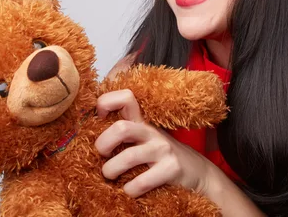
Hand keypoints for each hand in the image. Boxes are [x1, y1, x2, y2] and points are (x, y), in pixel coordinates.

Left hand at [94, 89, 213, 197]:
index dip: (107, 102)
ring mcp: (163, 149)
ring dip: (111, 171)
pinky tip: (130, 190)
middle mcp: (152, 132)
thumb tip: (89, 138)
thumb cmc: (162, 157)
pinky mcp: (171, 168)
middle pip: (121, 128)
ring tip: (111, 176)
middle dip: (103, 144)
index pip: (126, 97)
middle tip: (102, 155)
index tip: (98, 116)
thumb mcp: (145, 139)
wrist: (198, 173)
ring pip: (127, 157)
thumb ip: (126, 134)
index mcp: (143, 122)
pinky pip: (140, 181)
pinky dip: (129, 189)